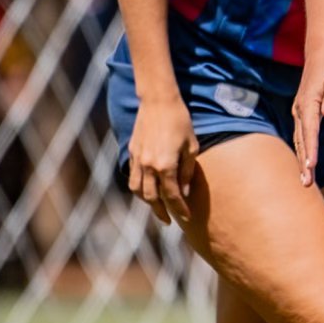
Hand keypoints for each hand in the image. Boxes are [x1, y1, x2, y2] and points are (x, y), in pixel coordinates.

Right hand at [127, 95, 198, 225]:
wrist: (158, 101)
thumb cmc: (180, 122)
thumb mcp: (191, 147)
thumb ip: (187, 172)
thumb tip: (184, 192)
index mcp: (165, 165)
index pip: (172, 196)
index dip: (180, 209)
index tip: (187, 218)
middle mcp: (148, 166)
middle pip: (152, 198)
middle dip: (161, 212)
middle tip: (169, 221)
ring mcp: (137, 160)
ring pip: (137, 190)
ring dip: (147, 202)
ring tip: (157, 208)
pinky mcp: (132, 152)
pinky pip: (132, 177)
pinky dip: (138, 188)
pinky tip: (147, 189)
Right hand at [293, 53, 323, 187]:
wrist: (321, 54)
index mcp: (308, 103)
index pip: (310, 131)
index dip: (311, 150)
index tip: (311, 166)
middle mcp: (300, 110)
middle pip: (302, 141)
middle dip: (303, 163)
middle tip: (306, 183)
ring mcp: (299, 112)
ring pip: (300, 140)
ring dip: (302, 160)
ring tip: (305, 180)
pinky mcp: (302, 113)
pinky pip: (301, 135)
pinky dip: (303, 150)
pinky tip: (305, 163)